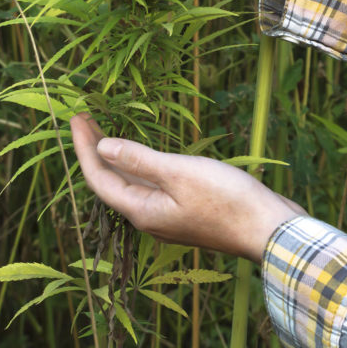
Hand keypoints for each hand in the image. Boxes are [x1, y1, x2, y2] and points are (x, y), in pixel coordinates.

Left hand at [70, 113, 303, 261]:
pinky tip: (142, 155)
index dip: (84, 147)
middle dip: (95, 149)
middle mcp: (150, 217)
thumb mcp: (180, 173)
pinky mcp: (186, 211)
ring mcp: (168, 216)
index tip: (76, 117)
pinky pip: (150, 186)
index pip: (99, 177)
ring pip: (131, 184)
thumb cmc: (228, 201)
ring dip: (116, 156)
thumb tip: (103, 147)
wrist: (271, 230)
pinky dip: (138, 166)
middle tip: (84, 118)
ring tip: (104, 131)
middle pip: (111, 181)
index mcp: (142, 211)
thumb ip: (140, 160)